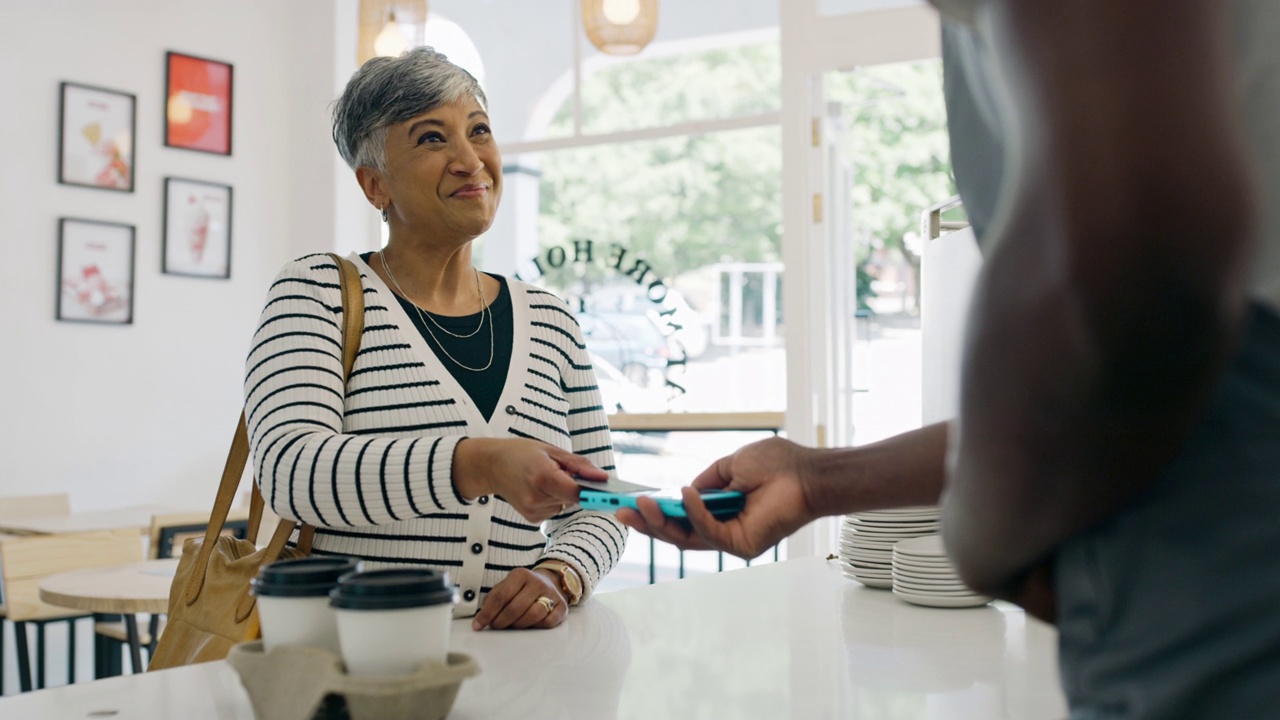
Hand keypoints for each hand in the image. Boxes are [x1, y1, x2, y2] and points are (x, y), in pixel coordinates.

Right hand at [454, 438, 605, 522]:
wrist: (491, 466)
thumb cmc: (521, 453)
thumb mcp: (551, 450)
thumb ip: (579, 465)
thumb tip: (602, 477)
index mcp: (542, 476)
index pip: (577, 491)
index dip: (593, 491)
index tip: (606, 489)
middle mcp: (537, 497)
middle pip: (573, 498)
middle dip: (576, 485)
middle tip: (564, 470)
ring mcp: (533, 510)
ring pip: (566, 504)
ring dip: (564, 492)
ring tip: (546, 477)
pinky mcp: (532, 518)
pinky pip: (555, 509)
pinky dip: (554, 499)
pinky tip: (540, 489)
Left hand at [471, 568, 567, 630]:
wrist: (551, 581)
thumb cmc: (523, 589)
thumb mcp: (507, 586)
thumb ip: (493, 599)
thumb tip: (481, 617)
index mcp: (520, 575)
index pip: (501, 596)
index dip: (487, 613)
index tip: (478, 625)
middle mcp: (537, 582)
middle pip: (515, 607)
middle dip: (501, 621)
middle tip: (496, 626)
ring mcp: (551, 594)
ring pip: (533, 614)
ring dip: (519, 625)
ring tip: (513, 626)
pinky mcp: (562, 606)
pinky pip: (548, 622)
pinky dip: (537, 626)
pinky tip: (531, 625)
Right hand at [617, 437, 815, 559]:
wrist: (807, 474)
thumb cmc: (778, 465)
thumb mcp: (732, 464)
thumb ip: (707, 479)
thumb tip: (684, 489)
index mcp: (720, 512)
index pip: (681, 519)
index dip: (655, 513)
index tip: (629, 502)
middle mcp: (724, 530)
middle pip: (677, 534)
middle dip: (648, 523)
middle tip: (621, 510)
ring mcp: (732, 540)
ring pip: (686, 538)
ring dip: (661, 522)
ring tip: (642, 505)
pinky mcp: (741, 545)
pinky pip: (709, 531)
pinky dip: (694, 513)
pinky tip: (684, 494)